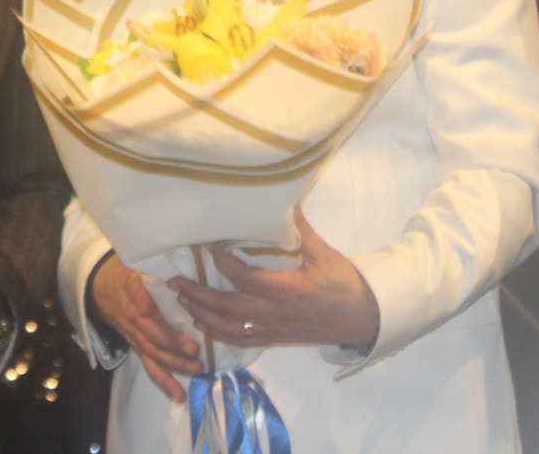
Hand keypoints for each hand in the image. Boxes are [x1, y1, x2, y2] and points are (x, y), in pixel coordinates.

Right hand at [92, 254, 202, 401]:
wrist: (100, 284)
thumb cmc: (123, 271)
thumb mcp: (130, 268)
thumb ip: (139, 285)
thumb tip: (147, 308)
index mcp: (133, 303)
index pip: (150, 325)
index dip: (169, 336)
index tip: (189, 343)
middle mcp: (133, 323)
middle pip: (153, 343)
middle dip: (176, 352)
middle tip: (197, 355)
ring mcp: (135, 337)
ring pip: (153, 356)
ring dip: (175, 366)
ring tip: (196, 370)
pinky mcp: (138, 346)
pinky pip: (150, 365)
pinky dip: (164, 381)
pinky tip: (179, 395)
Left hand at [169, 209, 378, 348]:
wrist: (364, 320)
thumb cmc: (344, 284)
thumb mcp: (324, 253)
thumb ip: (300, 229)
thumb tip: (286, 198)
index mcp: (287, 291)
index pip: (246, 279)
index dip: (224, 265)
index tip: (209, 248)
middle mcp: (275, 313)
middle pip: (228, 308)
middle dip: (198, 296)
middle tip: (174, 282)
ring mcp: (274, 329)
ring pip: (230, 329)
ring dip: (203, 316)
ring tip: (182, 301)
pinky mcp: (276, 338)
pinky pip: (242, 340)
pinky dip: (219, 334)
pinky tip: (204, 325)